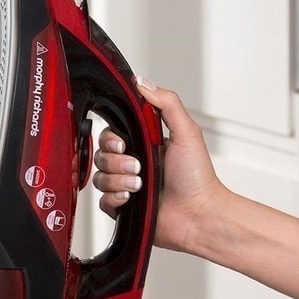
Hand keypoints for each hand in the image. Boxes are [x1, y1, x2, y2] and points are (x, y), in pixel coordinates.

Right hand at [93, 77, 226, 251]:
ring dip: (118, 180)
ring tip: (139, 184)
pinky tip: (130, 197)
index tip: (123, 142)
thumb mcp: (187, 132)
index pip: (112, 133)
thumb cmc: (197, 178)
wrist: (198, 215)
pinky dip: (114, 198)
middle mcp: (133, 163)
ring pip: (100, 177)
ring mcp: (126, 185)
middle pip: (101, 154)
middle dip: (116, 160)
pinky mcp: (122, 206)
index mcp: (145, 144)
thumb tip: (143, 82)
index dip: (111, 137)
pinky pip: (102, 200)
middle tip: (137, 166)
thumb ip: (167, 103)